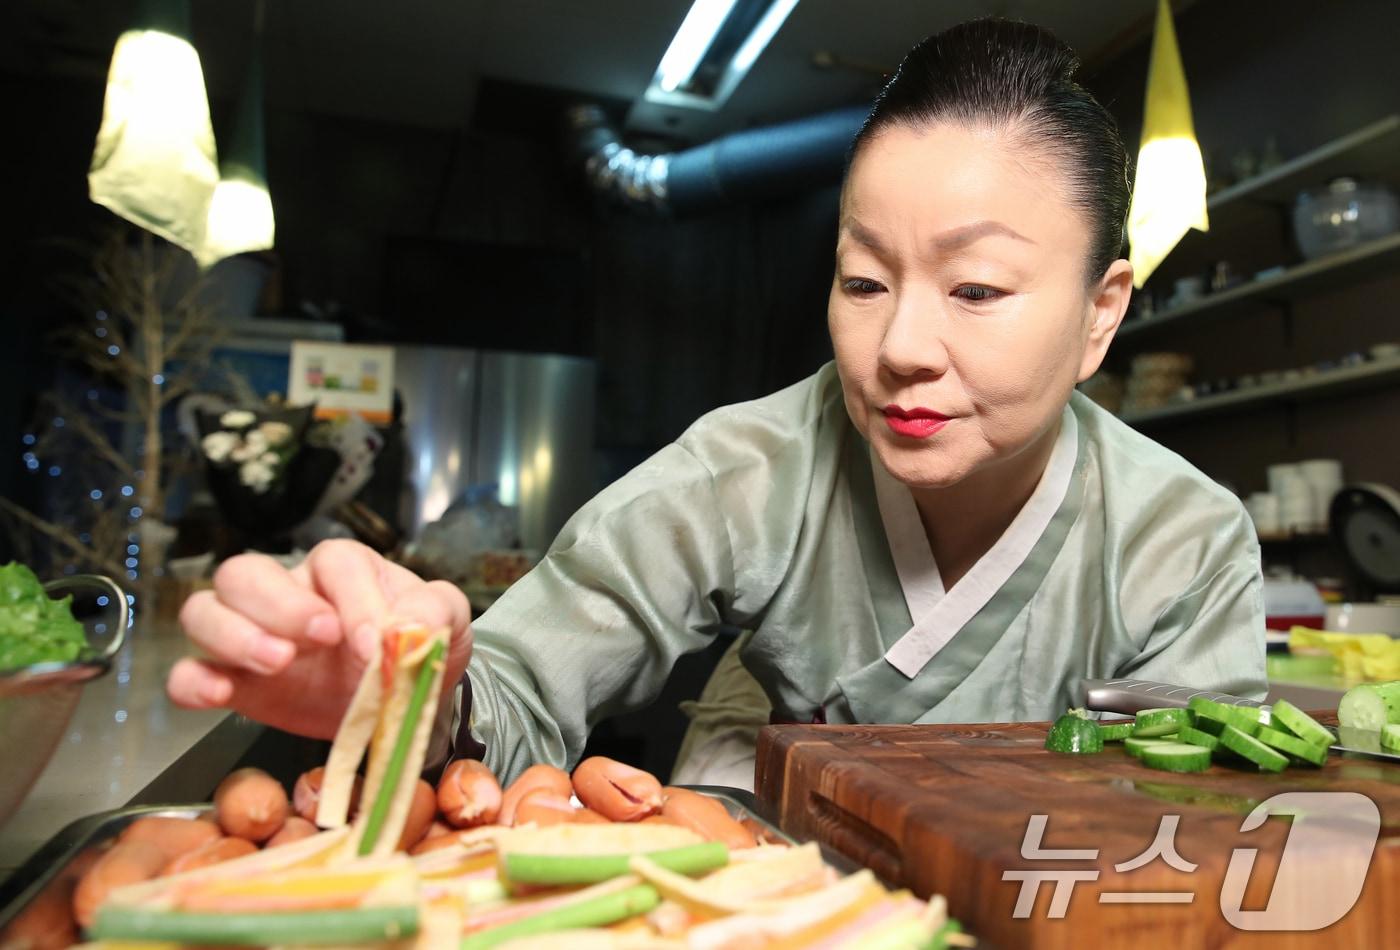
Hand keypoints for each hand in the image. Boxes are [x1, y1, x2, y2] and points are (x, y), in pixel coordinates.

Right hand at [167, 540, 472, 739]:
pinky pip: (185, 672)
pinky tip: (219, 695)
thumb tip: (407, 627)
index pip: (334, 564)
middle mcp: (288, 592)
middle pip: (247, 572)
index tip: (373, 645)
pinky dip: (192, 682)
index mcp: (344, 569)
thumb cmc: (419, 647)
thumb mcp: (448, 622)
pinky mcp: (235, 681)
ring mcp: (253, 635)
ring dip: (232, 635)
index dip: (352, 601)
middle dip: (277, 604)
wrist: (404, 701)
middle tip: (315, 640)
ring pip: (205, 610)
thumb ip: (435, 612)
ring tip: (277, 662)